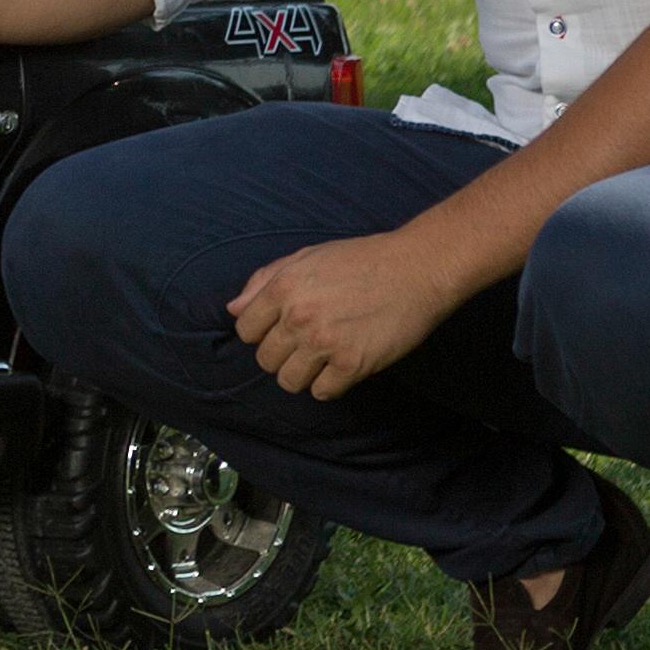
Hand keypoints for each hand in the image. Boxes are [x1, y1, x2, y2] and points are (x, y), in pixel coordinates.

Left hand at [225, 234, 466, 402]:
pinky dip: (330, 384)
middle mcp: (298, 317)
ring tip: (322, 359)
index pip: (245, 331)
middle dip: (282, 356)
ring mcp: (324, 343)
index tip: (281, 330)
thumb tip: (234, 308)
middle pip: (265, 360)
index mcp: (283, 288)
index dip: (261, 333)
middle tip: (306, 345)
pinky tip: (342, 367)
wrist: (415, 269)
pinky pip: (322, 392)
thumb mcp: (307, 257)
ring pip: (289, 382)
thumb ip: (265, 281)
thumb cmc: (361, 259)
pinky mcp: (352, 364)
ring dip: (302, 374)